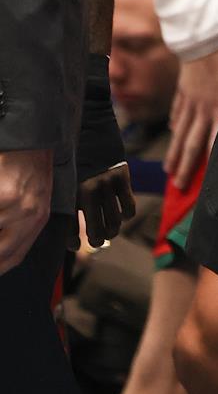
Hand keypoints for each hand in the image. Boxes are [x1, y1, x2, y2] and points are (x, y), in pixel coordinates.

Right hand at [0, 148, 51, 273]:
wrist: (34, 136)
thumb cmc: (29, 165)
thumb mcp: (33, 196)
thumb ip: (20, 221)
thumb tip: (2, 238)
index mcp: (38, 219)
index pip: (14, 256)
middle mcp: (30, 216)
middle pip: (1, 252)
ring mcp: (17, 206)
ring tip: (1, 210)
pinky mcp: (5, 194)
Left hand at [72, 163, 135, 249]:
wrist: (92, 128)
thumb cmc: (75, 155)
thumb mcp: (65, 175)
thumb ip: (67, 197)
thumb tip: (66, 224)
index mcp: (69, 192)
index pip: (70, 227)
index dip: (72, 242)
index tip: (74, 245)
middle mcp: (88, 191)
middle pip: (95, 229)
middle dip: (96, 240)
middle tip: (96, 240)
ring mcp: (107, 185)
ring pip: (114, 222)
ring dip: (113, 231)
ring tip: (110, 231)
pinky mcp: (123, 178)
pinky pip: (129, 207)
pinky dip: (126, 215)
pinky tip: (122, 213)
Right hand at [165, 41, 217, 188]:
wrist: (206, 38)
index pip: (217, 143)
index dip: (212, 164)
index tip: (209, 182)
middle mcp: (204, 109)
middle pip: (192, 144)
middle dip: (185, 168)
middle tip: (179, 186)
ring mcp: (191, 100)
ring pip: (181, 132)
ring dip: (174, 153)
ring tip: (168, 170)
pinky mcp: (184, 89)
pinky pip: (178, 110)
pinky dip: (175, 122)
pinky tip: (174, 130)